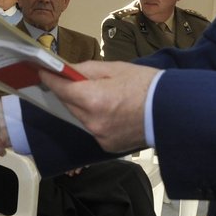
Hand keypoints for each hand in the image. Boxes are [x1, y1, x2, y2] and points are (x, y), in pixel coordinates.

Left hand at [38, 60, 158, 153]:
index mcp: (94, 99)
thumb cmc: (148, 86)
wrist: (173, 111)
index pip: (61, 89)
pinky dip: (94, 119)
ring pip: (79, 118)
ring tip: (95, 95)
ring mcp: (99, 136)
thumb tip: (67, 70)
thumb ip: (87, 70)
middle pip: (69, 104)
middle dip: (68, 92)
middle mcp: (92, 121)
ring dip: (81, 106)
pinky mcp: (107, 146)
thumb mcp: (116, 69)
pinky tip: (108, 110)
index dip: (50, 79)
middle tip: (71, 80)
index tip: (43, 72)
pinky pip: (92, 129)